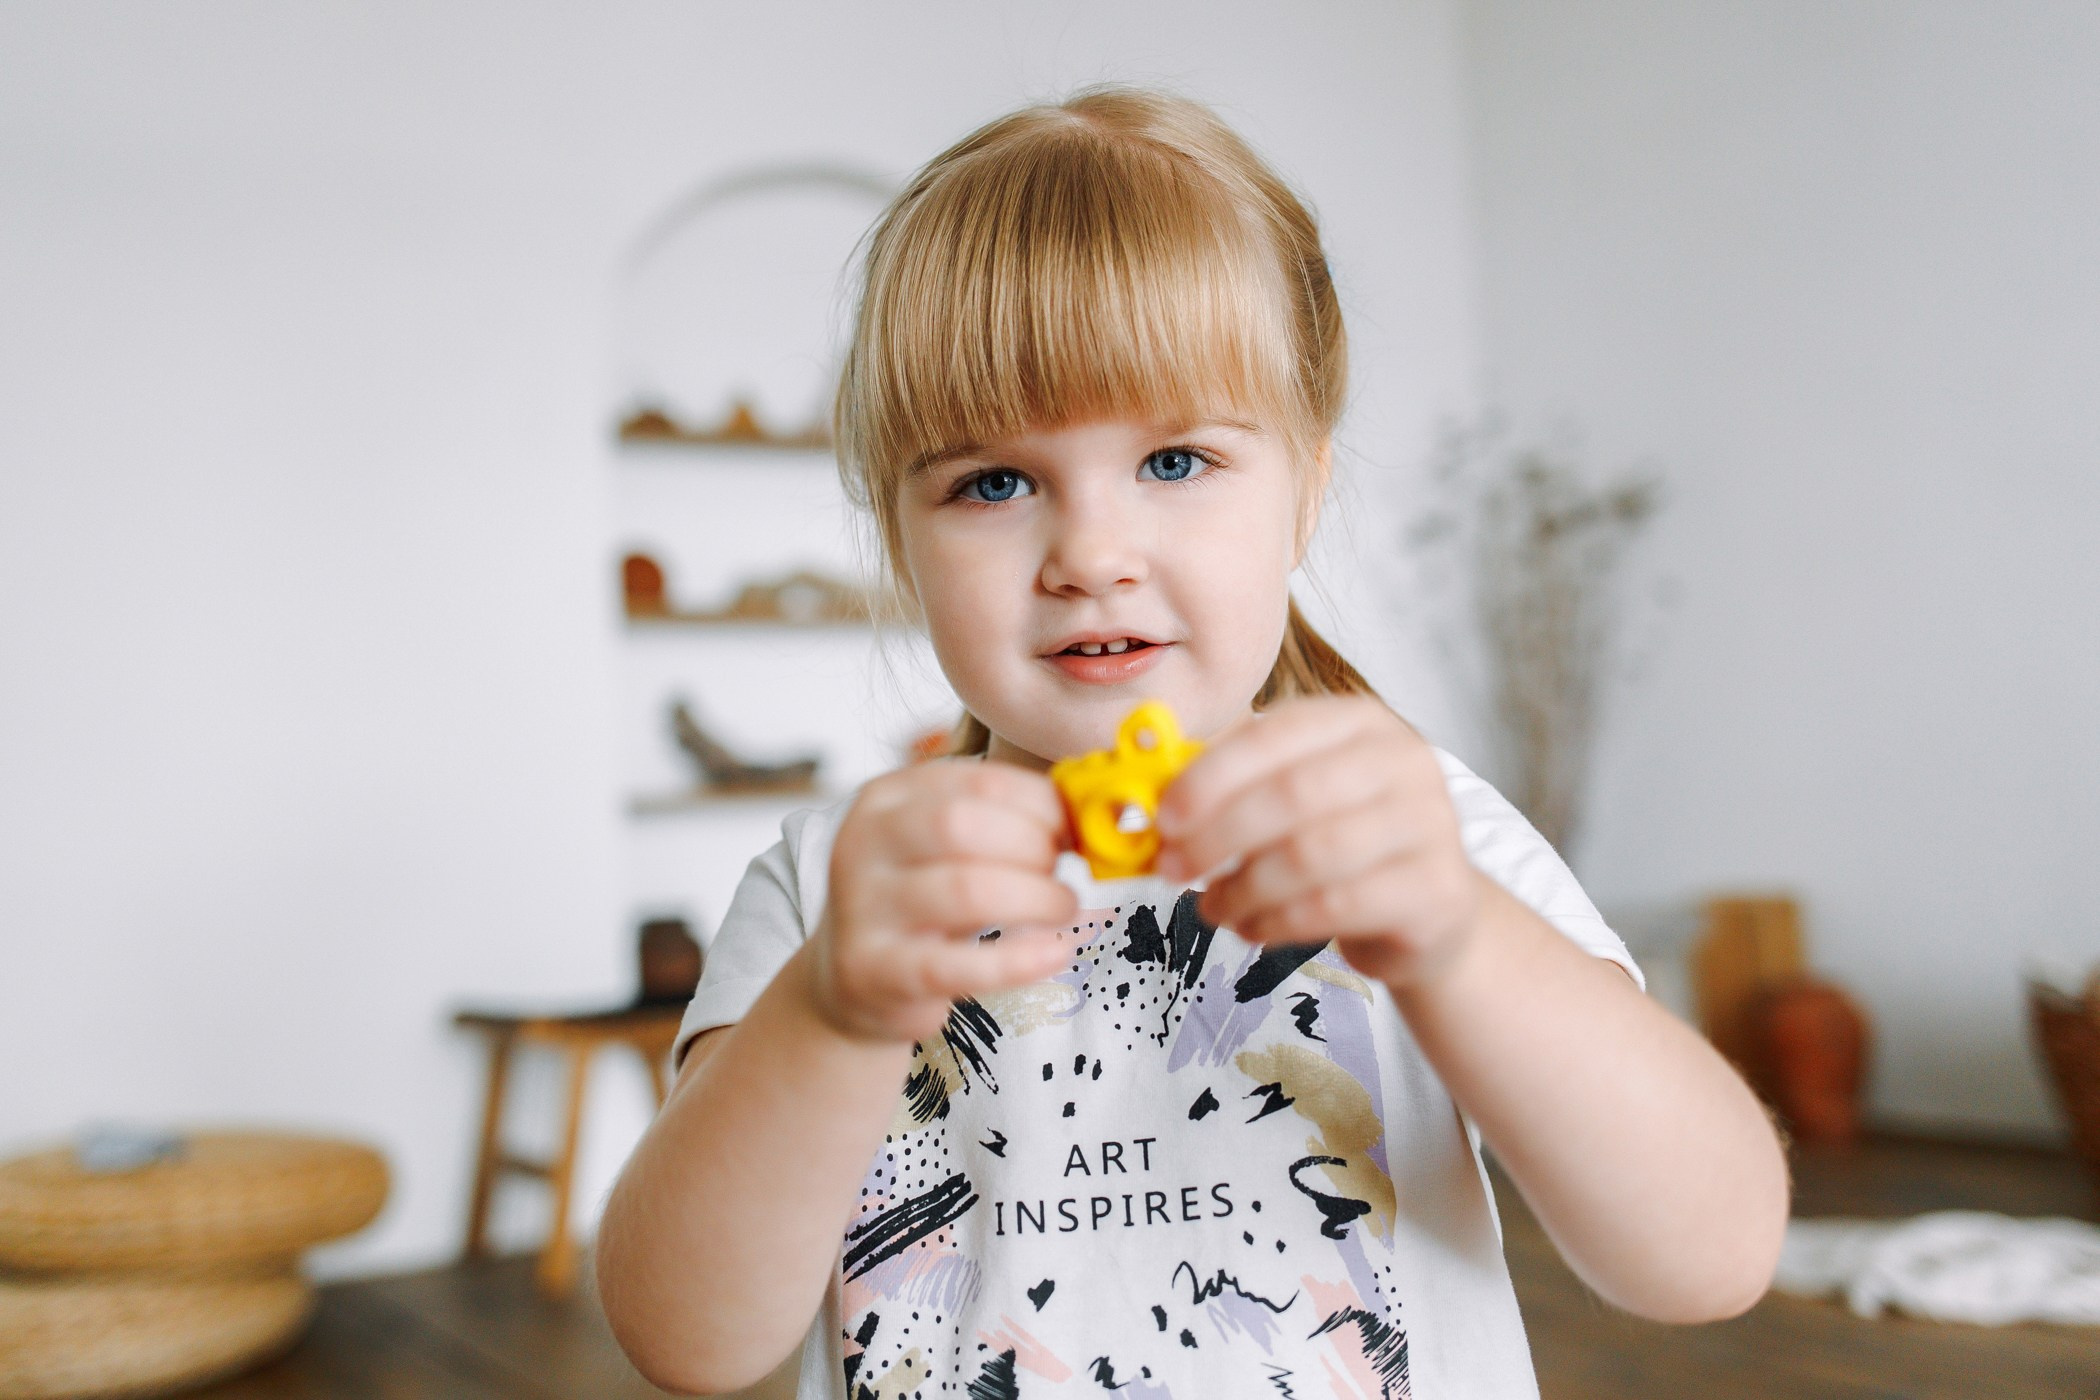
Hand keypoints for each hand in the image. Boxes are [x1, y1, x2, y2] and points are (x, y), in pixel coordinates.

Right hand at [810, 759, 1078, 1043]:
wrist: (855, 979)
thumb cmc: (921, 901)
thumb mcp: (945, 847)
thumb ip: (1001, 821)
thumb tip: (1087, 816)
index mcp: (887, 797)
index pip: (981, 778)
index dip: (1043, 803)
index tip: (1073, 829)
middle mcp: (864, 843)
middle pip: (962, 825)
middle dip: (1033, 847)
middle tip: (1062, 872)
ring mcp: (863, 908)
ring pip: (966, 890)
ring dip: (1036, 899)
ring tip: (1062, 908)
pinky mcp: (875, 971)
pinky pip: (958, 964)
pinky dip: (1019, 960)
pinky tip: (1054, 953)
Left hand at [1154, 695, 1484, 987]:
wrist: (1430, 905)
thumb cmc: (1345, 841)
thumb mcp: (1293, 796)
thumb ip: (1232, 786)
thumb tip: (1150, 796)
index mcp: (1360, 722)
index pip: (1273, 734)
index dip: (1209, 777)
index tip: (1162, 817)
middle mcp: (1404, 762)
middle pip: (1291, 794)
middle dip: (1216, 835)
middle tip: (1171, 867)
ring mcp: (1429, 825)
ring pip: (1310, 855)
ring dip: (1242, 888)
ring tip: (1211, 908)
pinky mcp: (1436, 890)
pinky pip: (1336, 905)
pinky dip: (1277, 921)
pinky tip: (1252, 927)